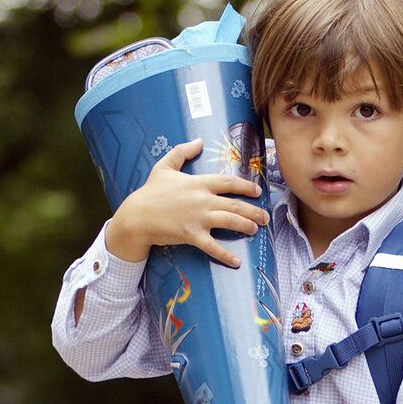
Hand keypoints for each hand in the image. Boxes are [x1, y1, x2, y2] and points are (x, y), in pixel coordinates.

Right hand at [105, 138, 269, 267]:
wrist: (136, 215)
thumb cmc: (150, 191)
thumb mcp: (164, 166)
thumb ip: (182, 151)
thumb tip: (198, 141)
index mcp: (199, 183)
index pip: (229, 182)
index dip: (246, 186)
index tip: (257, 191)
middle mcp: (202, 199)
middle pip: (236, 204)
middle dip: (254, 211)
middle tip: (265, 217)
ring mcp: (198, 218)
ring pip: (230, 222)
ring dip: (246, 226)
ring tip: (255, 229)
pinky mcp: (191, 235)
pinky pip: (213, 247)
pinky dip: (226, 255)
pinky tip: (237, 262)